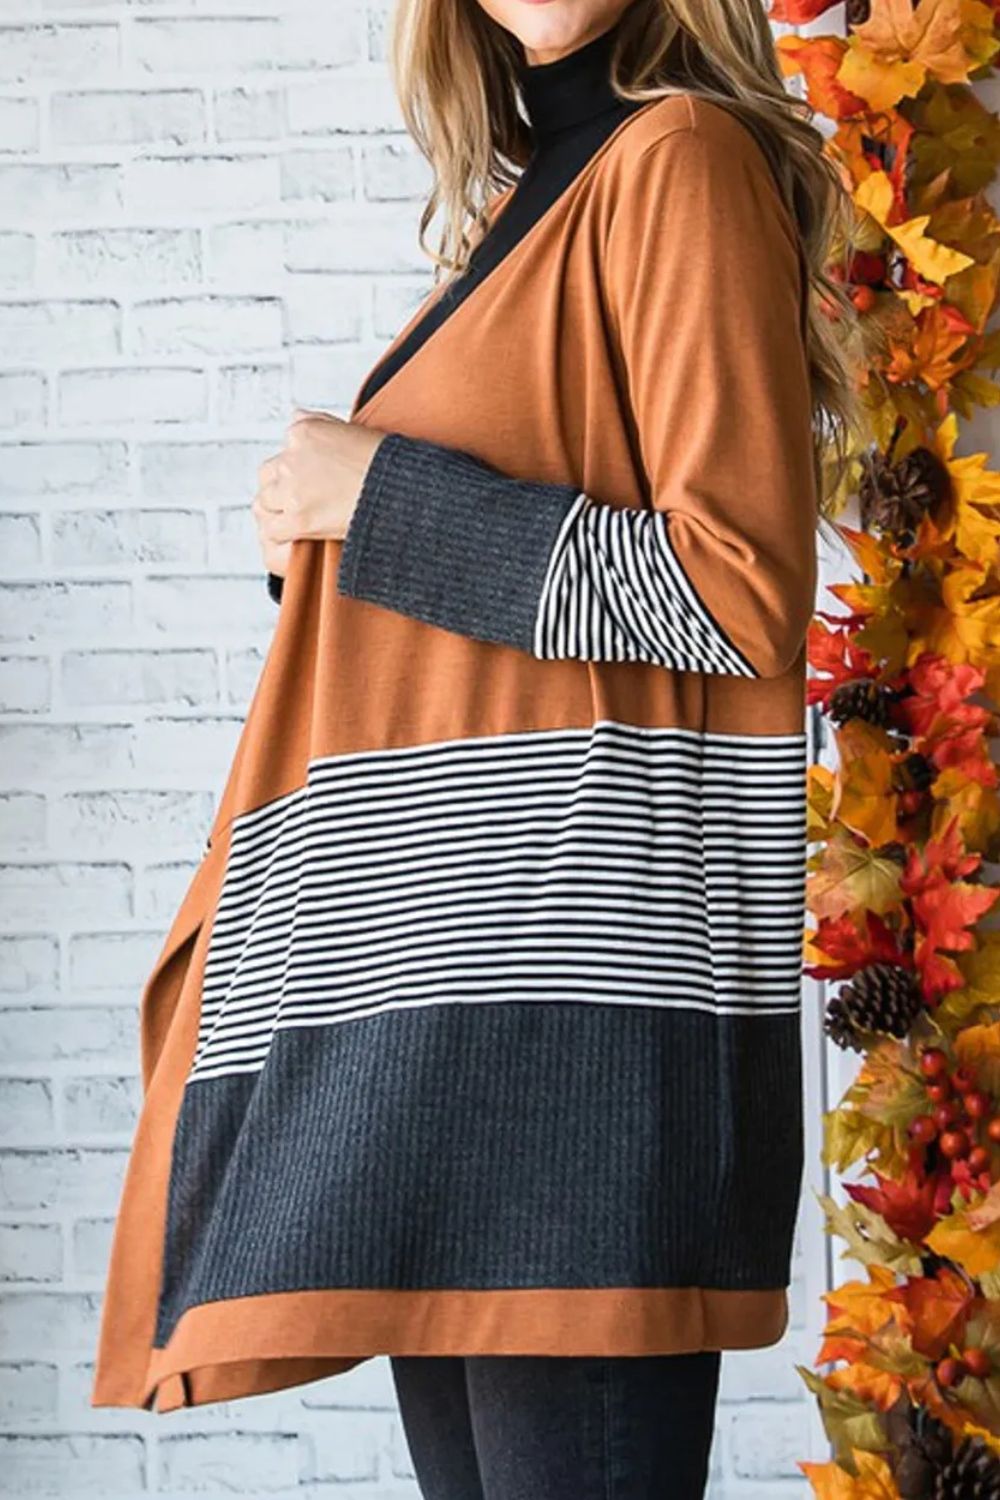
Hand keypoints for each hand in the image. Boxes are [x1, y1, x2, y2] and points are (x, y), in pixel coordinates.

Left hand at [253, 409, 386, 579]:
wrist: (399, 489)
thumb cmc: (385, 463)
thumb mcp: (349, 428)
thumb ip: (317, 422)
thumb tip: (295, 416)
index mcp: (302, 432)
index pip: (281, 451)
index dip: (291, 471)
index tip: (305, 483)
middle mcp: (292, 458)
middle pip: (266, 476)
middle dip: (278, 490)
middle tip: (297, 503)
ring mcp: (292, 489)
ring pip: (264, 503)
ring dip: (277, 513)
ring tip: (294, 521)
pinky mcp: (298, 518)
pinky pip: (273, 531)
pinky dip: (281, 536)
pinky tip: (294, 538)